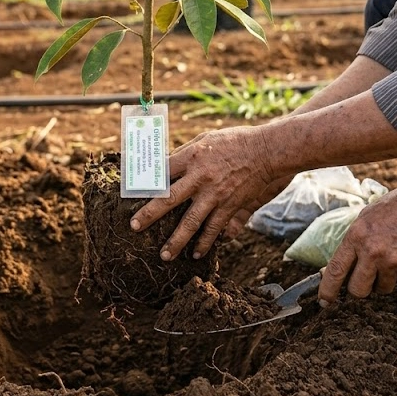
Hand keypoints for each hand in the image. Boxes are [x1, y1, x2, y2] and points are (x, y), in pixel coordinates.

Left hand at [129, 127, 270, 260]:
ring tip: (164, 255)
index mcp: (191, 157)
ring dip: (176, 241)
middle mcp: (200, 177)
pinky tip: (196, 254)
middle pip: (169, 199)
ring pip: (191, 222)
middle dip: (150, 215)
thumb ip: (183, 154)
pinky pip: (214, 228)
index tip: (129, 194)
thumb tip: (163, 167)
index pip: (161, 172)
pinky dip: (205, 243)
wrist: (267, 151)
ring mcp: (215, 194)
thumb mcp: (204, 140)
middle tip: (135, 228)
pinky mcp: (230, 206)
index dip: (144, 183)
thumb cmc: (233, 141)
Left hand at [317, 196, 396, 303]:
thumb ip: (355, 240)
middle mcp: (372, 252)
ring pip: (382, 289)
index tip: (325, 301)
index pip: (336, 270)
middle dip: (361, 289)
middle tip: (367, 281)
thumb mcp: (367, 218)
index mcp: (356, 237)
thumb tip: (345, 262)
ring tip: (392, 259)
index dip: (328, 289)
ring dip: (385, 281)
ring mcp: (392, 262)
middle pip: (358, 290)